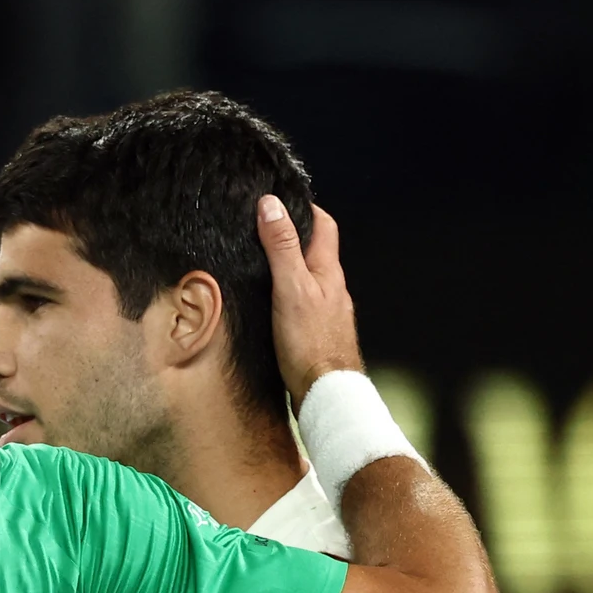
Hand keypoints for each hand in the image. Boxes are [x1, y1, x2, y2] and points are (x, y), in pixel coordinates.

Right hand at [256, 196, 363, 408]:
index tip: (283, 199)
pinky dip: (288, 294)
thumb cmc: (309, 342)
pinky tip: (271, 303)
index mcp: (328, 272)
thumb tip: (271, 204)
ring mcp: (327, 312)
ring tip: (261, 262)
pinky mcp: (316, 332)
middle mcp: (332, 289)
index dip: (305, 209)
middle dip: (294, 236)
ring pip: (309, 278)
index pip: (324, 226)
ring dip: (289, 267)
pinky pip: (303, 302)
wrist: (326, 393)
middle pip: (316, 251)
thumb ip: (281, 247)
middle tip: (264, 228)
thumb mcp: (290, 287)